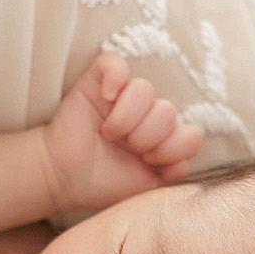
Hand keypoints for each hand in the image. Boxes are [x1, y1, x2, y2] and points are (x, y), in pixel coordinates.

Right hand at [40, 52, 203, 212]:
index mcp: (163, 140)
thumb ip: (169, 178)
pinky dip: (114, 78)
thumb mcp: (142, 189)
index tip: (148, 163)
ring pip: (144, 90)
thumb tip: (181, 163)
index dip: (172, 150)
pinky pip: (115, 63)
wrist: (63, 180)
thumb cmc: (101, 183)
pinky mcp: (98, 80)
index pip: (191, 135)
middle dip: (145, 138)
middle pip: (167, 112)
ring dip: (126, 118)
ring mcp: (124, 96)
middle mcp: (148, 115)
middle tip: (124, 148)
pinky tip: (105, 98)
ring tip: (109, 134)